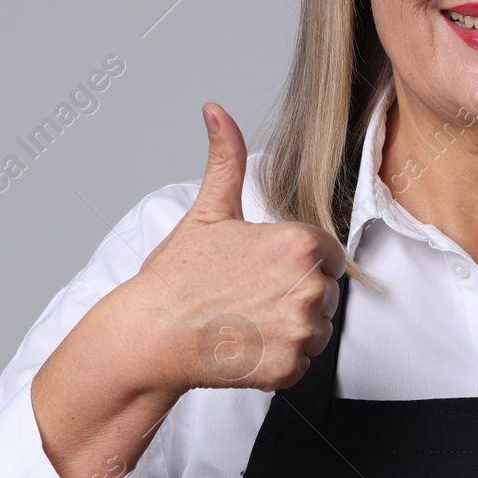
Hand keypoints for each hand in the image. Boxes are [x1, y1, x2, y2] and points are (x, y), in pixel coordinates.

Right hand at [31, 103, 345, 477]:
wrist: (150, 335)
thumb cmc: (177, 275)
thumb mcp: (208, 211)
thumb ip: (225, 159)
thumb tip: (216, 110)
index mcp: (300, 244)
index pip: (327, 254)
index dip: (295, 262)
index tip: (262, 270)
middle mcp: (309, 287)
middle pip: (324, 292)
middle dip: (293, 294)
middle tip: (247, 296)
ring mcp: (301, 331)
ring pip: (316, 328)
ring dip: (289, 328)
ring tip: (245, 320)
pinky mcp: (290, 368)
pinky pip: (301, 362)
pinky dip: (278, 359)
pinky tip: (244, 344)